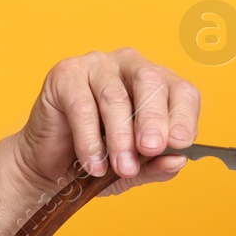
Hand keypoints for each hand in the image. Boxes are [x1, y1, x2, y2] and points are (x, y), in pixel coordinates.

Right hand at [11, 49, 200, 196]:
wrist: (52, 167)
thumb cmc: (99, 159)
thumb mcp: (134, 170)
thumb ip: (157, 165)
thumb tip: (177, 160)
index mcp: (158, 85)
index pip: (182, 91)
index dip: (184, 116)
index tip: (181, 144)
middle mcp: (131, 66)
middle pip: (150, 81)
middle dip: (153, 119)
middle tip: (152, 148)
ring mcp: (97, 65)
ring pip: (115, 96)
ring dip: (120, 136)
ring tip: (122, 168)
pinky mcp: (65, 74)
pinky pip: (82, 106)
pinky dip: (89, 140)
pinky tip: (93, 164)